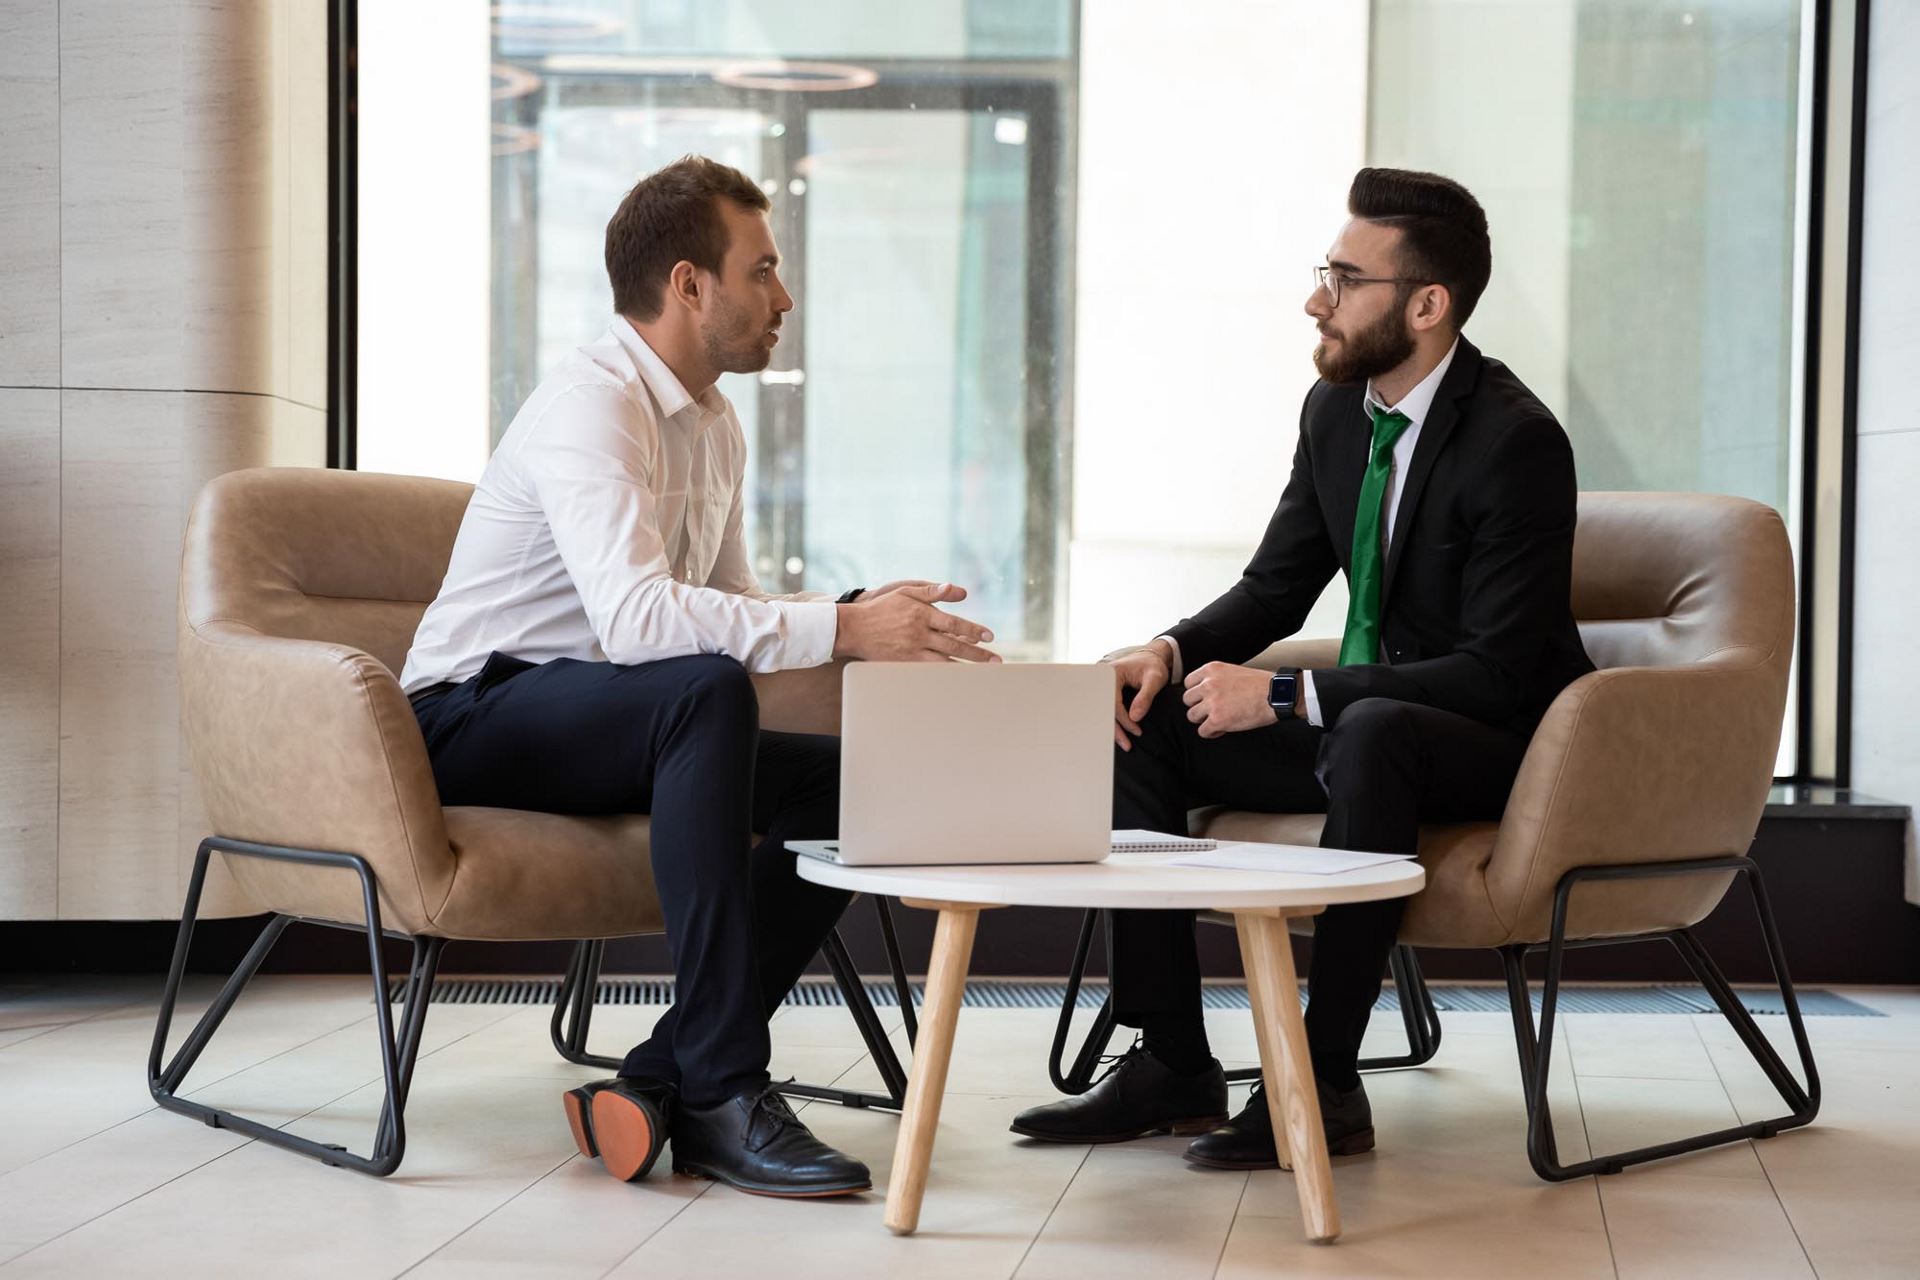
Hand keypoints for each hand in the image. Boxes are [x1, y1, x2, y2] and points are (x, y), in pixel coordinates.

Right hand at [832, 582, 1000, 662]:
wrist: (853, 629)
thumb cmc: (882, 607)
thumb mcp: (906, 591)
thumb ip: (933, 591)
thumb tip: (959, 590)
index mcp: (922, 614)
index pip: (954, 624)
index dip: (974, 630)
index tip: (989, 636)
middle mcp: (919, 633)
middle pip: (954, 645)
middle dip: (977, 654)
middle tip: (996, 661)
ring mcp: (911, 650)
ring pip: (944, 661)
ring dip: (965, 667)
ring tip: (983, 674)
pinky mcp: (903, 663)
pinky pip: (929, 671)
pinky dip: (945, 675)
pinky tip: (957, 680)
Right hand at [1105, 640, 1172, 750]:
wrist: (1152, 656)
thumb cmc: (1154, 665)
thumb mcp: (1155, 678)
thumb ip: (1145, 697)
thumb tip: (1135, 717)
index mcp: (1111, 673)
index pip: (1113, 702)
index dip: (1125, 719)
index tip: (1137, 730)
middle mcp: (1103, 679)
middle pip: (1105, 709)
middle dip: (1115, 729)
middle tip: (1127, 745)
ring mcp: (1103, 685)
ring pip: (1105, 711)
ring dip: (1115, 728)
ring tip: (1126, 744)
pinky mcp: (1107, 691)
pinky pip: (1109, 708)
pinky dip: (1116, 721)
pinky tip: (1122, 734)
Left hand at [1182, 662, 1279, 737]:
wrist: (1276, 695)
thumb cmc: (1261, 684)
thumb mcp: (1234, 671)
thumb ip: (1217, 679)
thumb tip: (1205, 692)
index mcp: (1211, 669)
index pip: (1188, 682)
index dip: (1197, 693)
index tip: (1205, 698)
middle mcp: (1208, 684)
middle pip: (1187, 700)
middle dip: (1198, 706)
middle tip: (1212, 710)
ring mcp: (1211, 702)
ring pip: (1192, 716)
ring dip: (1203, 720)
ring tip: (1218, 720)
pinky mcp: (1217, 719)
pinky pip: (1202, 731)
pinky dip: (1212, 732)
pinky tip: (1222, 729)